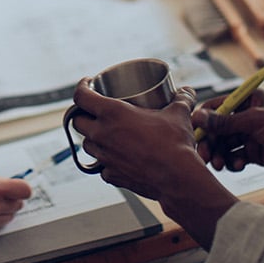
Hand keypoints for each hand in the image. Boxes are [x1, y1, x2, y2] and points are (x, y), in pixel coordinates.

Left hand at [68, 81, 206, 200]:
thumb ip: (181, 99)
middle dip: (83, 114)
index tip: (88, 84)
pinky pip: (101, 167)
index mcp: (112, 113)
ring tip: (105, 134)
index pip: (81, 96)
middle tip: (95, 110)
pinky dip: (106, 161)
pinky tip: (117, 158)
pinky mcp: (112, 176)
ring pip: (87, 145)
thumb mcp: (178, 114)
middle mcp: (102, 135)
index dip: (81, 87)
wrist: (178, 178)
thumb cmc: (175, 144)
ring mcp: (105, 157)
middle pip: (77, 121)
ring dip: (92, 138)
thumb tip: (186, 92)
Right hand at [192, 89, 263, 175]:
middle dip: (211, 142)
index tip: (194, 133)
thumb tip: (199, 116)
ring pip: (225, 145)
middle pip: (218, 128)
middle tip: (206, 156)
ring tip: (221, 165)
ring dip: (220, 154)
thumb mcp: (256, 121)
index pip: (217, 107)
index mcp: (247, 100)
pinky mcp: (256, 152)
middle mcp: (246, 116)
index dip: (204, 120)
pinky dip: (233, 162)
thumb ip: (226, 122)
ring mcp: (251, 135)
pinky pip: (236, 156)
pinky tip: (238, 165)